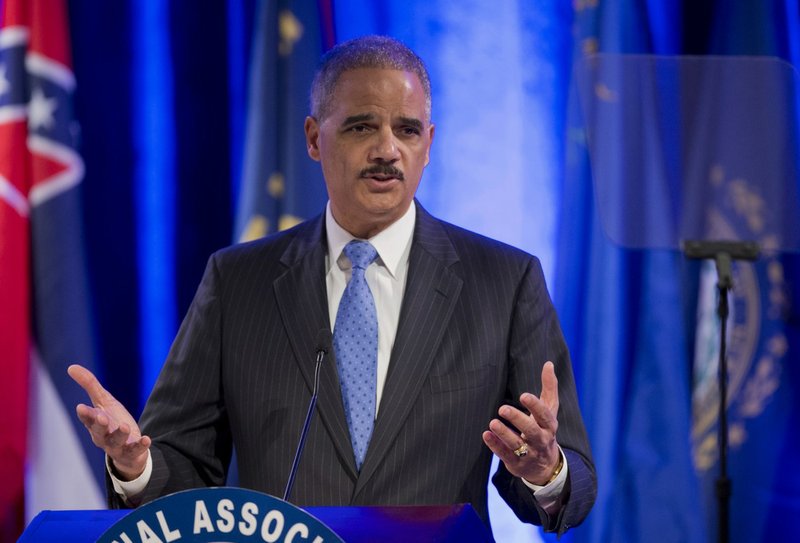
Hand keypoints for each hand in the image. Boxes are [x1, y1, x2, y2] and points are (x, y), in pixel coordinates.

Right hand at [68, 364, 150, 480]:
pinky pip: (135, 450)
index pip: (87, 419)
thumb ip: (89, 385)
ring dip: (120, 434)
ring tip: (125, 426)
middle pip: (98, 431)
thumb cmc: (111, 421)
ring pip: (116, 442)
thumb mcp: (103, 401)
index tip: (80, 407)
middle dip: (99, 424)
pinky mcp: (131, 452)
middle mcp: (103, 436)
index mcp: (95, 423)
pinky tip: (146, 439)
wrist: (127, 448)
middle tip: (101, 417)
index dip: (85, 414)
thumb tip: (71, 367)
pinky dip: (140, 446)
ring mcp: (117, 446)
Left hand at [482, 361, 559, 484]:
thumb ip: (549, 387)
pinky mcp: (516, 464)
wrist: (545, 465)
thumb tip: (549, 363)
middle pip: (530, 430)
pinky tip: (486, 434)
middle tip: (502, 408)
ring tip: (492, 423)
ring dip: (504, 434)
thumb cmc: (544, 428)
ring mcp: (529, 453)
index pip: (544, 415)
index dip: (534, 405)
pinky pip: (505, 455)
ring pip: (516, 444)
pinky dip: (495, 445)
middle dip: (517, 419)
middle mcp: (541, 440)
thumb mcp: (550, 410)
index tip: (523, 395)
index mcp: (549, 425)